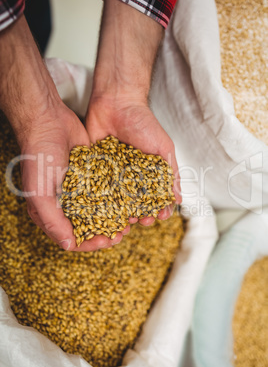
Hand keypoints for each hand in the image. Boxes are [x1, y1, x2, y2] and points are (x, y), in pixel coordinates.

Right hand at [0, 16, 126, 250]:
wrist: (48, 121)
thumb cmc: (38, 156)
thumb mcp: (39, 192)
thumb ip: (52, 220)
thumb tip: (68, 245)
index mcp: (51, 211)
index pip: (73, 238)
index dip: (92, 243)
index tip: (110, 241)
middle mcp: (66, 203)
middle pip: (90, 226)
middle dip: (108, 232)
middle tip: (124, 231)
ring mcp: (81, 189)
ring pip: (101, 210)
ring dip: (116, 216)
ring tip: (131, 218)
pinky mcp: (93, 174)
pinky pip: (107, 191)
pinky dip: (118, 197)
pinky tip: (131, 200)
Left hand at [86, 97, 180, 226]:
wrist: (117, 103)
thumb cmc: (144, 124)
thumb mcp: (163, 148)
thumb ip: (171, 173)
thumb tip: (179, 199)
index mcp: (148, 174)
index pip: (154, 198)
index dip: (157, 209)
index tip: (158, 216)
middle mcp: (130, 177)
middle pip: (134, 203)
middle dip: (138, 215)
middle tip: (139, 221)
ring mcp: (112, 175)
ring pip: (115, 200)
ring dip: (119, 213)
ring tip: (122, 220)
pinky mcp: (95, 169)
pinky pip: (96, 188)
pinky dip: (99, 200)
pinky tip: (101, 210)